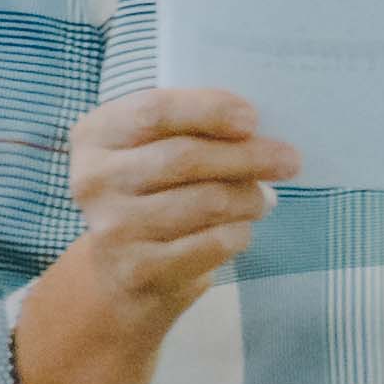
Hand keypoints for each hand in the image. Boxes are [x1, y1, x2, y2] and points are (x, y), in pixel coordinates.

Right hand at [57, 84, 295, 340]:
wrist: (123, 273)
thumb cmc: (156, 194)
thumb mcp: (157, 151)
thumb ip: (193, 130)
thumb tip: (261, 131)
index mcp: (97, 136)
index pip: (154, 111)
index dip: (208, 110)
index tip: (252, 118)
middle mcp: (94, 180)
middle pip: (185, 157)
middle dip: (249, 156)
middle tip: (289, 160)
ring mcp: (112, 227)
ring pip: (207, 201)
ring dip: (249, 198)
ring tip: (261, 200)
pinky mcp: (138, 269)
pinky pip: (214, 242)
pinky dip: (239, 232)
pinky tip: (238, 229)